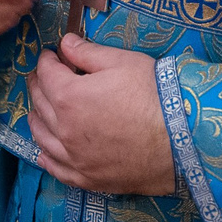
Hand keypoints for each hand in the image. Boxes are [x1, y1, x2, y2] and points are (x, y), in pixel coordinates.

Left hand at [28, 36, 177, 195]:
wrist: (183, 140)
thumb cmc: (154, 95)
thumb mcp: (121, 62)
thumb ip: (87, 52)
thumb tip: (65, 43)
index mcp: (68, 97)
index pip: (46, 73)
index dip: (46, 60)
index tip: (50, 55)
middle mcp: (64, 129)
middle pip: (40, 103)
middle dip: (39, 85)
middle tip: (44, 76)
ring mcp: (75, 157)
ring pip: (42, 137)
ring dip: (37, 119)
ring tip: (39, 110)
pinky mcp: (88, 179)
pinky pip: (57, 169)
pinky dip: (47, 158)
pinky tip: (44, 153)